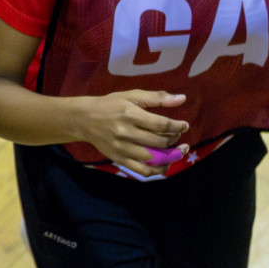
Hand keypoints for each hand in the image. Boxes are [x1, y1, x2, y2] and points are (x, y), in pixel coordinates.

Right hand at [75, 90, 190, 177]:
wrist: (84, 119)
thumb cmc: (110, 105)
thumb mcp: (131, 96)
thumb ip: (157, 97)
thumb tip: (182, 98)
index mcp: (130, 114)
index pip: (161, 124)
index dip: (177, 126)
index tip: (184, 125)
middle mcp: (126, 132)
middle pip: (159, 141)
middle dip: (175, 140)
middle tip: (178, 136)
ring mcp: (122, 148)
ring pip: (154, 158)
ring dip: (170, 156)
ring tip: (177, 151)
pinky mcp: (119, 159)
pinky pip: (142, 171)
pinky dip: (157, 170)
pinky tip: (164, 164)